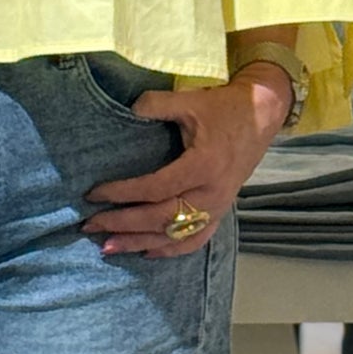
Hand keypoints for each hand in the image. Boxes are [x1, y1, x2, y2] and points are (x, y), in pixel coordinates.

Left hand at [81, 70, 291, 258]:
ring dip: (139, 243)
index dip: (123, 194)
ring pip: (175, 236)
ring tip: (108, 248)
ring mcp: (218, 207)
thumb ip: (157, 104)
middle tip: (90, 226)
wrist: (262, 117)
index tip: (94, 194)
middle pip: (161, 218)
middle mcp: (211, 194)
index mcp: (203, 166)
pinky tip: (146, 253)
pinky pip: (196, 240)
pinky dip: (170, 250)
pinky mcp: (221, 212)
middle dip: (122, 224)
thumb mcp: (190, 101)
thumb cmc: (224, 109)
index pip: (155, 188)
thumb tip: (128, 109)